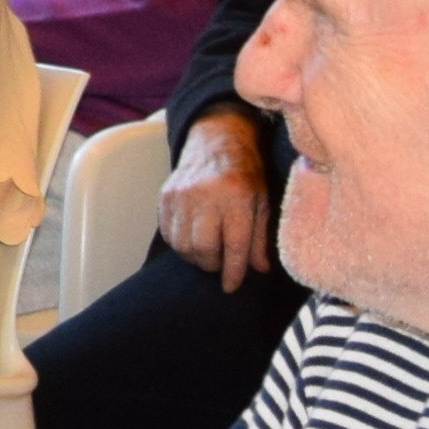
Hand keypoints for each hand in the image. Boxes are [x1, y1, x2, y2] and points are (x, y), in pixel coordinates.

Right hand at [162, 112, 274, 292]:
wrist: (216, 141)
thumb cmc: (245, 174)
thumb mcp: (262, 202)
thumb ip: (260, 237)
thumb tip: (260, 269)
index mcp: (237, 198)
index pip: (235, 245)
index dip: (233, 271)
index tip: (231, 286)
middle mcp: (207, 196)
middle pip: (204, 248)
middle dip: (212, 264)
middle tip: (220, 262)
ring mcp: (182, 195)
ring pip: (183, 245)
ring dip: (195, 256)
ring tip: (206, 252)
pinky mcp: (166, 196)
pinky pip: (168, 233)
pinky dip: (179, 243)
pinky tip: (192, 239)